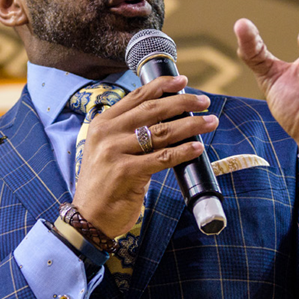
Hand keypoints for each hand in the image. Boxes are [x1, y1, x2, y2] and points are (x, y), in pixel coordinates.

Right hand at [72, 75, 217, 237]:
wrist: (88, 217)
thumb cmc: (104, 184)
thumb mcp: (107, 150)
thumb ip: (127, 132)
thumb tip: (166, 118)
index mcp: (102, 124)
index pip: (136, 96)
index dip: (162, 85)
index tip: (182, 80)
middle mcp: (107, 134)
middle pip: (152, 109)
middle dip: (183, 102)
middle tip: (204, 102)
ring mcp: (115, 152)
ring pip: (162, 132)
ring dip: (191, 125)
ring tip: (210, 122)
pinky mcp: (126, 172)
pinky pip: (163, 158)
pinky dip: (183, 152)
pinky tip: (198, 148)